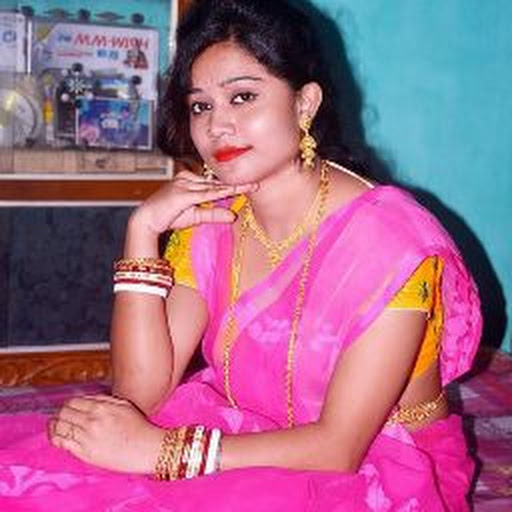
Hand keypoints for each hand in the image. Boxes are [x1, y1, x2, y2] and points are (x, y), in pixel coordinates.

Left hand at [48, 394, 163, 473]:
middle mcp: (92, 420)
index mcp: (102, 407)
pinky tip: (57, 437)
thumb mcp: (124, 405)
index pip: (74, 402)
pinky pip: (63, 443)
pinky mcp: (86, 453)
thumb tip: (87, 399)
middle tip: (61, 417)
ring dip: (55, 425)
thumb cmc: (139, 427)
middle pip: (64, 413)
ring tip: (55, 426)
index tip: (69, 408)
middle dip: (60, 414)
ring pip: (60, 427)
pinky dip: (56, 438)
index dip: (68, 404)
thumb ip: (104, 399)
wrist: (147, 448)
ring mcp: (87, 437)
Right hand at [132, 164, 258, 235]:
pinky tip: (234, 191)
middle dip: (237, 183)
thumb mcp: (195, 216)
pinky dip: (221, 193)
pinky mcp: (183, 193)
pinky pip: (206, 193)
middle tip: (257, 182)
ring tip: (251, 185)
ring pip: (214, 186)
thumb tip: (233, 216)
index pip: (215, 183)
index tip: (251, 184)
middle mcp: (188, 178)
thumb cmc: (168, 217)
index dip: (232, 184)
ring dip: (232, 187)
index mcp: (190, 180)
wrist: (146, 219)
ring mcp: (185, 184)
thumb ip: (214, 214)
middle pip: (217, 182)